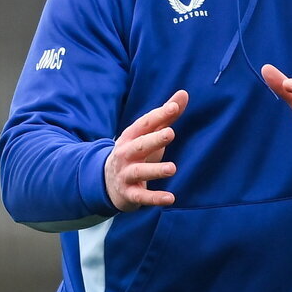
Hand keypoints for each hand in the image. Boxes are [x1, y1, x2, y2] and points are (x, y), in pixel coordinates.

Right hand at [104, 90, 188, 210]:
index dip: (158, 115)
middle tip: (170, 133)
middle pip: (140, 145)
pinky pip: (142, 196)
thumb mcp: (147, 134)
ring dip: (155, 170)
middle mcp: (126, 154)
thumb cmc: (136, 153)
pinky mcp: (129, 194)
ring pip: (140, 171)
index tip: (174, 107)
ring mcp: (126, 174)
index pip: (144, 123)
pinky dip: (154, 198)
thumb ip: (166, 116)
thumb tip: (184, 93)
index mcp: (131, 136)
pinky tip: (170, 198)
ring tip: (172, 168)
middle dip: (154, 139)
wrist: (107, 182)